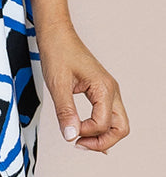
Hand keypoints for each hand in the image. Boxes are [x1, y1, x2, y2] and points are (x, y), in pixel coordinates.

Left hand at [36, 21, 129, 152]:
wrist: (56, 32)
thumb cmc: (57, 51)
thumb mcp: (57, 83)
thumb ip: (65, 111)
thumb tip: (71, 136)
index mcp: (104, 87)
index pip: (103, 124)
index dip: (86, 132)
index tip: (68, 129)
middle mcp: (111, 89)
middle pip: (121, 128)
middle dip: (102, 141)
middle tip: (79, 144)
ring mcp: (108, 89)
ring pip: (117, 123)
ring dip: (102, 135)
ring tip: (80, 140)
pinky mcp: (100, 89)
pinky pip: (108, 114)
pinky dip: (100, 126)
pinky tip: (85, 131)